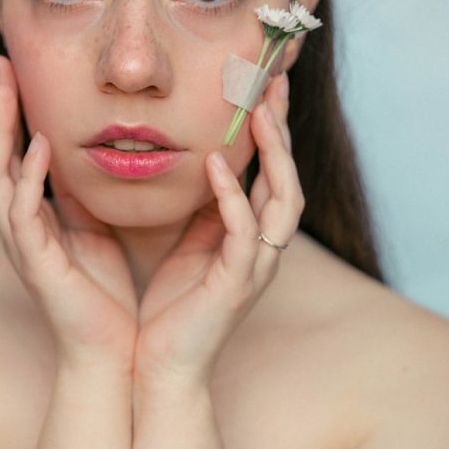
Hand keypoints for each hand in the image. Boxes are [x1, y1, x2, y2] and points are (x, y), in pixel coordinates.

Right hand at [0, 55, 137, 371]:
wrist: (112, 351)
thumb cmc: (103, 294)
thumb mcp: (94, 231)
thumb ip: (80, 197)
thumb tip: (84, 160)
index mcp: (34, 219)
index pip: (14, 154)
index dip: (12, 112)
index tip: (17, 68)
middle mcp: (19, 228)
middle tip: (1, 61)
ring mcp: (22, 246)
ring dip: (0, 131)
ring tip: (7, 88)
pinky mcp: (35, 265)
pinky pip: (23, 214)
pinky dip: (28, 179)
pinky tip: (38, 146)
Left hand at [134, 72, 302, 390]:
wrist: (159, 365)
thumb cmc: (173, 307)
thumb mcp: (189, 244)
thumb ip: (203, 208)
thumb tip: (199, 162)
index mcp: (251, 237)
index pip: (271, 173)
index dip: (272, 130)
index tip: (264, 84)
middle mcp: (263, 249)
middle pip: (288, 177)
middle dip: (283, 130)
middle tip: (275, 82)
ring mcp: (255, 267)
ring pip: (282, 200)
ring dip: (274, 155)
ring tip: (258, 112)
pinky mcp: (237, 285)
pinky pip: (244, 232)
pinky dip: (234, 196)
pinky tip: (217, 164)